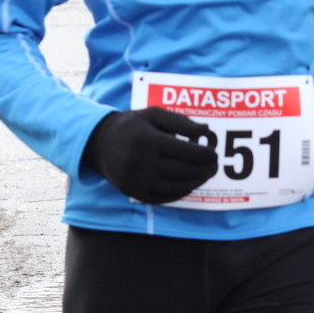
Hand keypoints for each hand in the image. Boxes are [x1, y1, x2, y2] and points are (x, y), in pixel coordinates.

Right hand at [83, 107, 217, 203]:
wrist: (98, 143)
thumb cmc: (131, 125)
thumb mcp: (153, 114)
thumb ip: (180, 122)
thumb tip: (206, 130)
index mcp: (148, 140)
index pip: (185, 151)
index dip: (204, 154)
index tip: (214, 154)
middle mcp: (141, 163)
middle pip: (182, 171)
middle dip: (203, 170)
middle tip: (215, 167)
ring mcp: (137, 181)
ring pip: (175, 187)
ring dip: (195, 183)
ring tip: (205, 176)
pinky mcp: (134, 193)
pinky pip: (163, 197)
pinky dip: (179, 193)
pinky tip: (188, 185)